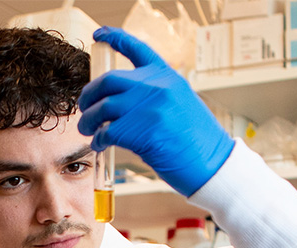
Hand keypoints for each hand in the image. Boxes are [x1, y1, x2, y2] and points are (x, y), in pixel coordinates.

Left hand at [78, 27, 233, 197]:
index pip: (137, 48)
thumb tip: (118, 100)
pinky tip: (100, 145)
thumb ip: (153, 95)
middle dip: (90, 94)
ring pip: (103, 107)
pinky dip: (99, 139)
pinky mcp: (143, 130)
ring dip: (89, 119)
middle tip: (84, 108)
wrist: (212, 164)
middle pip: (109, 80)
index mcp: (168, 77)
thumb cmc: (197, 141)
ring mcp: (151, 107)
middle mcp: (158, 86)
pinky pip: (107, 130)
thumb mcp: (180, 104)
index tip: (100, 35)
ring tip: (88, 130)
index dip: (115, 38)